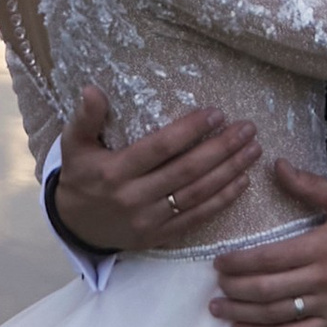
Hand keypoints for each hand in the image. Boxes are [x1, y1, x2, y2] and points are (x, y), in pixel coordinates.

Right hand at [53, 84, 258, 257]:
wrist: (75, 227)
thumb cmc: (80, 178)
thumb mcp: (73, 146)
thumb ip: (84, 117)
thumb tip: (92, 89)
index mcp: (114, 171)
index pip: (160, 148)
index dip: (190, 130)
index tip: (216, 114)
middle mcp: (134, 197)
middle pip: (187, 170)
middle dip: (221, 148)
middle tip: (247, 129)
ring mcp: (149, 220)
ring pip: (197, 194)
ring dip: (229, 172)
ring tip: (253, 150)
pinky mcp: (160, 236)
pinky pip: (197, 218)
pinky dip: (222, 201)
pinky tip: (242, 182)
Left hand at [208, 164, 326, 326]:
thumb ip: (308, 185)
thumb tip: (276, 166)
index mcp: (321, 247)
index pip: (270, 258)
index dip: (239, 262)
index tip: (219, 262)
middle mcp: (321, 279)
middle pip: (267, 289)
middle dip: (235, 288)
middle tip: (215, 284)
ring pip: (275, 314)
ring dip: (242, 313)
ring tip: (218, 308)